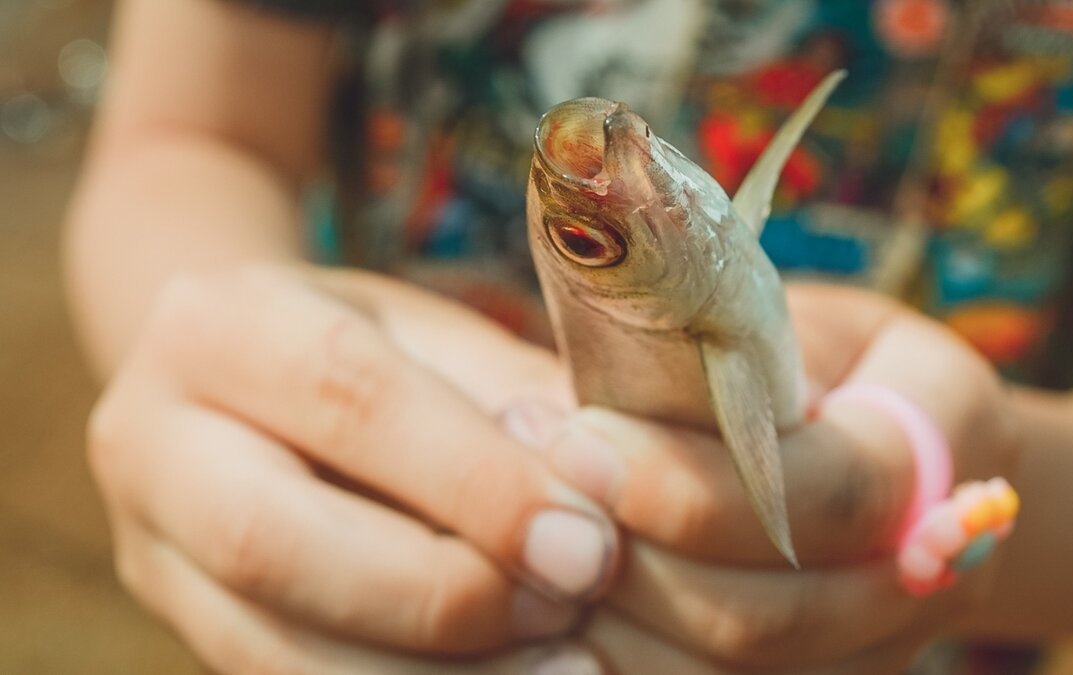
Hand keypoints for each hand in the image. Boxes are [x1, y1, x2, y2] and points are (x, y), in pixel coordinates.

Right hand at [86, 263, 619, 672]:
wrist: (245, 387)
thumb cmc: (368, 352)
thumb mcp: (434, 334)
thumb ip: (512, 393)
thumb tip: (600, 483)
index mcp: (220, 327)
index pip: (351, 397)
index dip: (476, 482)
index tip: (589, 542)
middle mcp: (153, 440)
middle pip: (274, 540)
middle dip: (442, 592)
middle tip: (571, 603)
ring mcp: (152, 550)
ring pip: (268, 649)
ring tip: (561, 668)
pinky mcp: (186, 625)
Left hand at [504, 284, 1019, 671]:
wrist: (905, 440)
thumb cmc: (835, 361)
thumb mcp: (804, 323)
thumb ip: (745, 361)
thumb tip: (615, 405)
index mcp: (937, 450)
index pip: (832, 496)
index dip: (694, 484)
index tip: (577, 439)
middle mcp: (925, 577)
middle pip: (773, 619)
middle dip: (636, 564)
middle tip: (538, 494)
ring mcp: (877, 652)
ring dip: (617, 622)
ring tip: (533, 546)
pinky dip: (626, 659)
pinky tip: (562, 609)